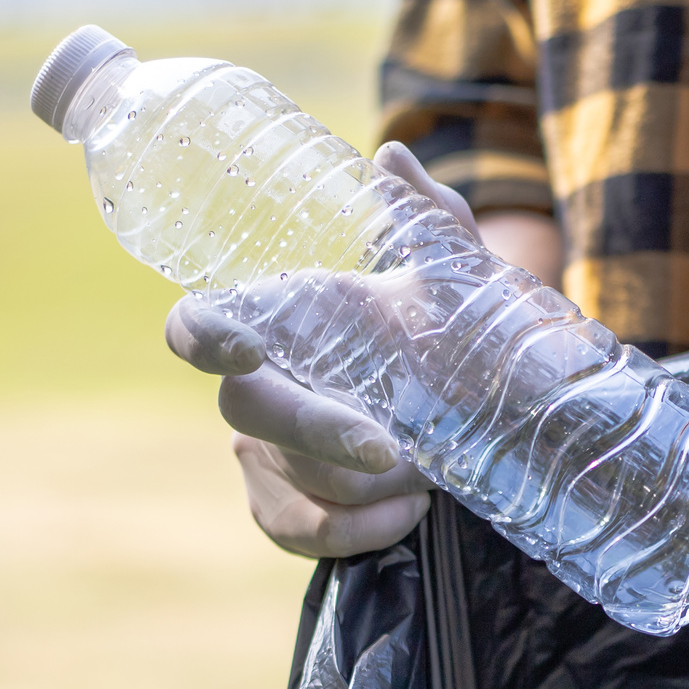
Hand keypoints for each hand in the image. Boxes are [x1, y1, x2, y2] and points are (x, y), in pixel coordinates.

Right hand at [164, 140, 473, 558]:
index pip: (199, 328)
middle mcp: (259, 389)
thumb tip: (391, 157)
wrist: (489, 405)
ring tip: (433, 472)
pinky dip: (357, 530)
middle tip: (394, 449)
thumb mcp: (454, 275)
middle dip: (319, 432)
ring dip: (364, 484)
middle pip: (250, 412)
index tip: (245, 349)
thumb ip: (427, 218)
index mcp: (276, 326)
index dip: (202, 337)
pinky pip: (301, 531)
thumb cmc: (451, 328)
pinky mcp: (287, 509)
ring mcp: (267, 454)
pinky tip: (408, 514)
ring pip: (289, 477)